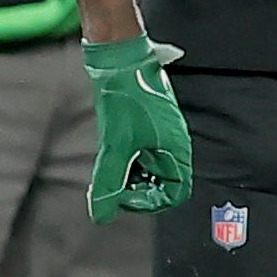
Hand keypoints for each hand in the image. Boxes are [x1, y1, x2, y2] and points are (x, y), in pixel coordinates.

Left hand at [80, 33, 191, 220]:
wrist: (121, 61)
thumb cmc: (127, 99)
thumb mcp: (116, 146)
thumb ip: (110, 182)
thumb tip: (101, 216)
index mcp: (176, 150)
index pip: (175, 193)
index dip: (150, 202)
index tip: (122, 195)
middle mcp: (172, 145)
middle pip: (161, 184)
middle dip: (136, 190)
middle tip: (112, 184)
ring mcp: (160, 136)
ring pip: (148, 170)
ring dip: (128, 175)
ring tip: (109, 167)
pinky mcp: (147, 128)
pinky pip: (140, 155)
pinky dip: (125, 161)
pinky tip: (110, 152)